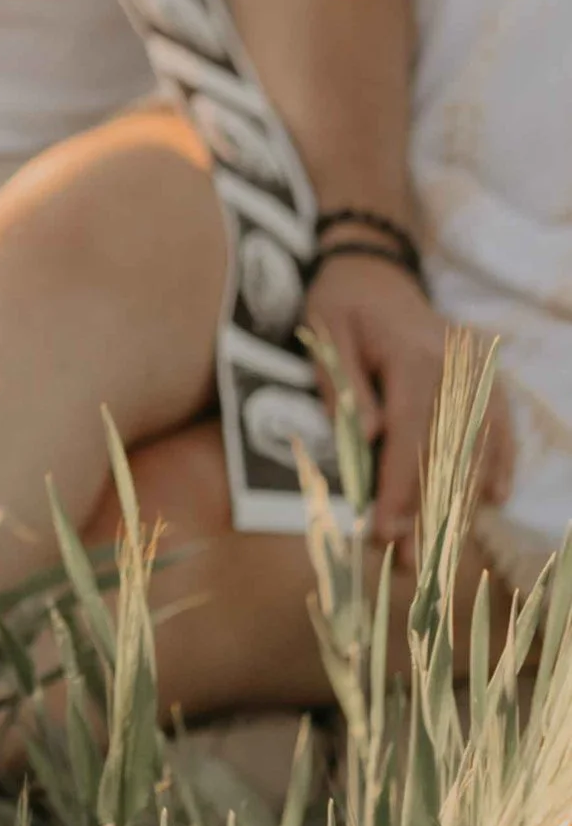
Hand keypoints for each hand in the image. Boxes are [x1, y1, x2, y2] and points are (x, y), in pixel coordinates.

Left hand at [305, 251, 502, 549]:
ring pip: (479, 443)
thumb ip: (344, 385)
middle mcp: (453, 368)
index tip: (384, 530)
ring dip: (463, 496)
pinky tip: (493, 497)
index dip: (399, 486)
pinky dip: (500, 459)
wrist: (376, 268)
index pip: (409, 433)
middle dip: (428, 507)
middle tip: (407, 558)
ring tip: (443, 544)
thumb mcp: (325, 333)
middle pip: (448, 448)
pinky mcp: (479, 377)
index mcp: (412, 356)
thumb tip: (369, 435)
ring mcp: (473, 373)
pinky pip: (500, 423)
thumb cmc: (341, 303)